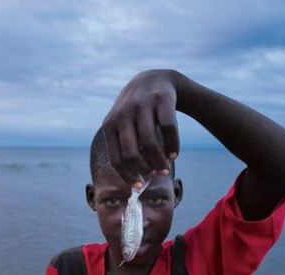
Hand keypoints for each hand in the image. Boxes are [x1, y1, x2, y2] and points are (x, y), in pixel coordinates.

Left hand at [102, 69, 181, 185]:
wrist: (153, 79)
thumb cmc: (137, 112)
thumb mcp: (123, 124)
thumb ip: (125, 148)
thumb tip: (135, 182)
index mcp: (110, 124)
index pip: (116, 158)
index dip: (127, 175)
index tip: (138, 186)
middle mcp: (123, 113)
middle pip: (132, 153)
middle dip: (144, 170)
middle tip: (155, 176)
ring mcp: (142, 105)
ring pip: (150, 143)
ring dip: (159, 161)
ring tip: (165, 169)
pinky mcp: (162, 99)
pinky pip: (168, 129)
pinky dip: (172, 145)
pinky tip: (175, 154)